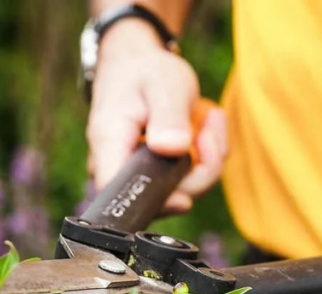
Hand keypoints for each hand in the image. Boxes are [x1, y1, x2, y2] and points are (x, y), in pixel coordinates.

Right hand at [86, 20, 227, 213]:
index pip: (121, 195)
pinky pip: (187, 180)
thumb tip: (173, 148)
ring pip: (181, 191)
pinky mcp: (154, 174)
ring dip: (207, 158)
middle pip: (161, 199)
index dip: (155, 203)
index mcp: (110, 145)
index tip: (185, 197)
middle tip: (210, 127)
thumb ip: (168, 116)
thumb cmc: (144, 70)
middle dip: (199, 170)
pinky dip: (204, 156)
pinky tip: (203, 125)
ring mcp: (136, 174)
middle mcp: (117, 167)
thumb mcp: (163, 84)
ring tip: (208, 116)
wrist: (135, 61)